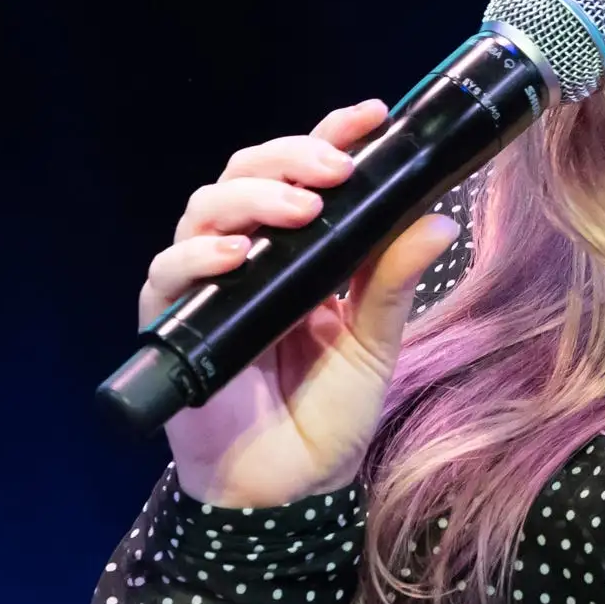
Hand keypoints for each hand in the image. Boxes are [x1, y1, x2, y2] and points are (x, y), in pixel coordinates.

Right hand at [142, 98, 464, 508]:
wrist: (291, 488)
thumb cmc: (329, 414)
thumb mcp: (375, 343)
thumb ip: (393, 282)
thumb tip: (438, 220)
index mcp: (300, 250)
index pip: (304, 172)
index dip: (330, 133)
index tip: (371, 115)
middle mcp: (249, 255)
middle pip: (246, 174)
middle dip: (290, 158)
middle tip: (335, 169)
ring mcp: (208, 286)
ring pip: (204, 208)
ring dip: (251, 197)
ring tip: (301, 210)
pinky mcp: (174, 324)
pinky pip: (167, 274)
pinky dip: (197, 255)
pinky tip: (237, 256)